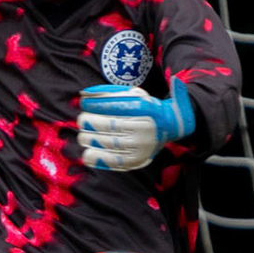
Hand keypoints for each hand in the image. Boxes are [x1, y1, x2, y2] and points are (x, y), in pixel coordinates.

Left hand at [77, 84, 196, 170]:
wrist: (170, 126)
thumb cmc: (146, 108)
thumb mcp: (136, 94)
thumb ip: (111, 92)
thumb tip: (85, 94)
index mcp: (144, 109)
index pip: (112, 106)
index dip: (94, 105)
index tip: (84, 103)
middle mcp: (143, 128)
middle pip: (107, 125)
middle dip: (88, 122)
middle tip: (83, 120)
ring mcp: (140, 146)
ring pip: (106, 143)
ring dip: (89, 138)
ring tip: (84, 135)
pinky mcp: (137, 160)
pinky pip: (112, 160)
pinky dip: (96, 157)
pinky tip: (87, 153)